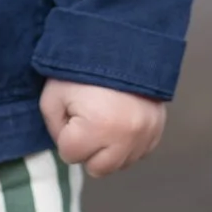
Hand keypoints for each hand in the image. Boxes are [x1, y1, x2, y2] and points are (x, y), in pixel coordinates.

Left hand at [39, 79, 166, 177]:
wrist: (121, 44)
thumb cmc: (81, 69)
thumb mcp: (53, 95)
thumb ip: (54, 128)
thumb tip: (68, 147)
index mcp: (98, 128)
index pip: (70, 155)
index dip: (66, 133)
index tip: (72, 111)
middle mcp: (126, 138)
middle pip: (96, 168)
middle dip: (87, 148)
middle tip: (87, 120)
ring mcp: (145, 136)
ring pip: (119, 164)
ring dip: (109, 149)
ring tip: (105, 119)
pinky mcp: (158, 130)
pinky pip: (138, 153)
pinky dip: (127, 144)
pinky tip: (120, 122)